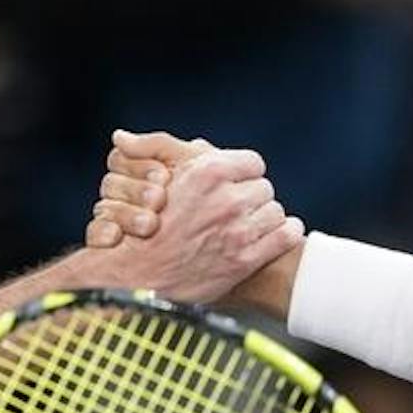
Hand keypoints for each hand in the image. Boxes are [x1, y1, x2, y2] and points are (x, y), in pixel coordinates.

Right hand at [85, 129, 209, 247]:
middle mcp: (127, 196)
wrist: (226, 256)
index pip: (122, 158)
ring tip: (149, 224)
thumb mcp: (201, 169)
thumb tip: (119, 136)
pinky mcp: (110, 249)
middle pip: (111, 182)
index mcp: (143, 174)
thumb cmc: (219, 206)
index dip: (139, 165)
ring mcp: (118, 223)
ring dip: (125, 214)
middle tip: (159, 200)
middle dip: (136, 190)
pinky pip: (94, 235)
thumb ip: (164, 146)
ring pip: (103, 207)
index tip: (165, 177)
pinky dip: (103, 234)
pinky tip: (117, 238)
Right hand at [85, 145, 301, 303]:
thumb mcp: (145, 176)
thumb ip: (153, 148)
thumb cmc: (141, 226)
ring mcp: (239, 231)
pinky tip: (278, 234)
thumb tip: (126, 135)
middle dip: (251, 196)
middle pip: (264, 187)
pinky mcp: (247, 259)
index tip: (236, 182)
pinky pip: (286, 236)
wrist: (139, 277)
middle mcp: (227, 199)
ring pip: (275, 211)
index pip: (252, 162)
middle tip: (237, 207)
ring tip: (249, 224)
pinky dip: (286, 233)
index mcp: (208, 172)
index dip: (243, 172)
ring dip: (265, 217)